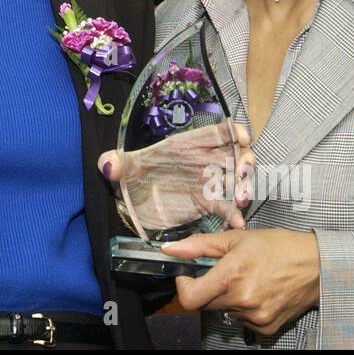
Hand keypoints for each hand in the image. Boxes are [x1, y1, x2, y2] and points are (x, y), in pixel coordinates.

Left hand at [97, 120, 254, 230]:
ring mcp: (208, 183)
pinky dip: (234, 214)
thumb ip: (115, 163)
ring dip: (245, 187)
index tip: (243, 138)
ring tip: (240, 200)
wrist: (131, 204)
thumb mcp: (121, 168)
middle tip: (242, 175)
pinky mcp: (207, 204)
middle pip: (234, 154)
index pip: (216, 132)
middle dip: (245, 161)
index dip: (233, 131)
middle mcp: (203, 161)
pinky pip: (226, 207)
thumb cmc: (131, 178)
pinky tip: (236, 223)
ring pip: (237, 180)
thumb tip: (107, 164)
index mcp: (187, 145)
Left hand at [163, 229, 320, 336]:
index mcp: (231, 276)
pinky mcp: (266, 327)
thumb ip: (199, 245)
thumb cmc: (278, 246)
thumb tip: (170, 249)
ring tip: (248, 279)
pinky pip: (243, 320)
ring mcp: (255, 317)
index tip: (189, 276)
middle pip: (206, 303)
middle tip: (225, 272)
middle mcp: (242, 300)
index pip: (189, 298)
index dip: (183, 286)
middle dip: (209, 288)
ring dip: (228, 298)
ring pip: (224, 311)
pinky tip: (259, 292)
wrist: (317, 265)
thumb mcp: (236, 238)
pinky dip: (244, 308)